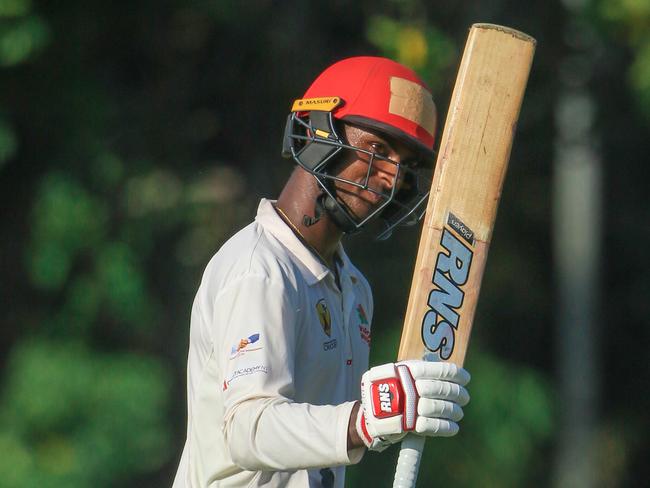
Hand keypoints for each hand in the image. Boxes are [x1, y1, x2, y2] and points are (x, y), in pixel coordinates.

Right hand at [355, 361, 469, 450]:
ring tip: (458, 413)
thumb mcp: (398, 372)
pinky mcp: (410, 424)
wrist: (369, 413)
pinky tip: (453, 427)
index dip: (457, 374)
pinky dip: (447, 427)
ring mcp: (410, 405)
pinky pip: (435, 426)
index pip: (441, 370)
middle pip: (444, 390)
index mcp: (410, 369)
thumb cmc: (389, 390)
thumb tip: (450, 373)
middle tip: (464, 398)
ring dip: (454, 411)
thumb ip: (420, 371)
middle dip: (458, 394)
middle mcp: (411, 385)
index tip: (465, 378)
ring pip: (442, 407)